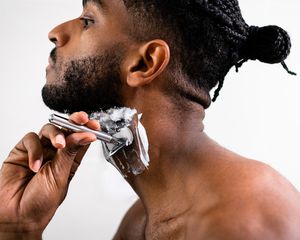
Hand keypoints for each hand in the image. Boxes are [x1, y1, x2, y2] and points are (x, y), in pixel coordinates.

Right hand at [0, 112, 99, 238]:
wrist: (16, 216)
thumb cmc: (41, 202)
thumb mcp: (61, 176)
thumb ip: (71, 153)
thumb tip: (87, 135)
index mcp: (70, 160)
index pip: (81, 139)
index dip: (88, 129)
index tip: (95, 125)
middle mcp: (56, 153)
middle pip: (67, 129)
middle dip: (75, 121)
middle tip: (81, 119)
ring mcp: (40, 150)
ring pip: (50, 129)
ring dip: (56, 134)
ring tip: (58, 145)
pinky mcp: (23, 151)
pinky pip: (31, 139)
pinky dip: (34, 149)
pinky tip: (34, 165)